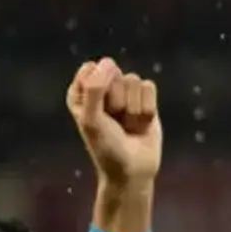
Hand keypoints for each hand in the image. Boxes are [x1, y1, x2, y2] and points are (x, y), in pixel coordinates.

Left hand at [69, 58, 161, 186]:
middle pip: (115, 75)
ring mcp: (125, 92)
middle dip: (118, 101)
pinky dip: (147, 109)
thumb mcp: (91, 120)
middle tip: (114, 123)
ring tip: (128, 126)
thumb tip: (108, 61)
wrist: (132, 170)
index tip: (96, 113)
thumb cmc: (106, 147)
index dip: (98, 92)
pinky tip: (141, 124)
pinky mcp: (145, 98)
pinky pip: (149, 87)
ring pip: (134, 81)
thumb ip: (95, 89)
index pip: (91, 71)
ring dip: (133, 108)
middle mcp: (102, 89)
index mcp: (80, 92)